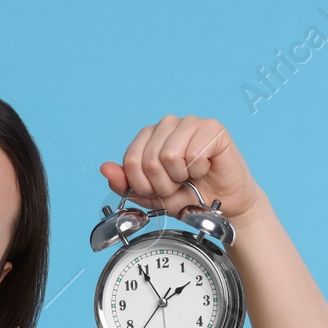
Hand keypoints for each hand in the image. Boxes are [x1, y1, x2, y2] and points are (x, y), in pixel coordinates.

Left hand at [100, 115, 263, 221]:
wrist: (222, 204)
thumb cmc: (188, 195)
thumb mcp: (150, 196)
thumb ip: (125, 184)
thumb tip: (105, 168)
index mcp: (149, 136)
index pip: (130, 160)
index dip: (143, 185)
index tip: (157, 190)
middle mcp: (168, 125)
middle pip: (148, 160)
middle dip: (162, 184)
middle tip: (177, 185)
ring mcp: (190, 123)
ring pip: (169, 154)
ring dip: (180, 177)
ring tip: (190, 177)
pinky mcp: (212, 128)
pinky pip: (194, 153)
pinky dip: (199, 170)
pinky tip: (205, 168)